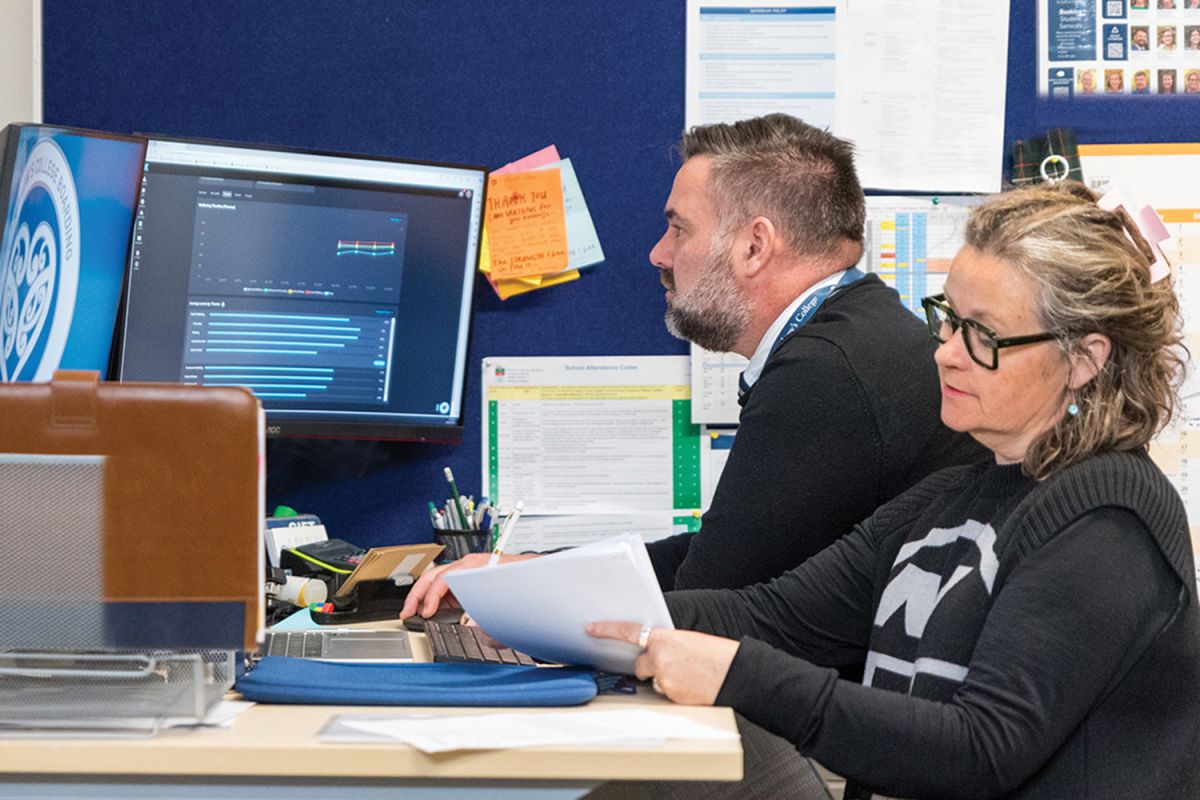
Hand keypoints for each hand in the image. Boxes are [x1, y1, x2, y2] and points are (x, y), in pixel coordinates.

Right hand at [399, 552, 538, 618]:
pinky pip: (444, 584)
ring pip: (435, 578)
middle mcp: (468, 564)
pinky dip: (433, 597)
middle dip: (417, 595)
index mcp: (475, 565)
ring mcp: (466, 569)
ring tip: (412, 612)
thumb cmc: (520, 580)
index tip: (426, 613)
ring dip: (422, 595)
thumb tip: (470, 625)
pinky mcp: (466, 577)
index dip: (432, 596)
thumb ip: (486, 614)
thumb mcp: (504, 600)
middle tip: (407, 613)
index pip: (444, 578)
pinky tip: (429, 610)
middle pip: (433, 575)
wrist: (534, 573)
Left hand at [586, 621, 739, 705]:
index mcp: (665, 638)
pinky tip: (691, 686)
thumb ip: (668, 644)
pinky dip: (674, 691)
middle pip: (640, 665)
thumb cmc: (718, 656)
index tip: (591, 628)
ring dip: (665, 680)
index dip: (607, 629)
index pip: (629, 632)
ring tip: (690, 675)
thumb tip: (656, 652)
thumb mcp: (690, 641)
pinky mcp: (671, 695)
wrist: (737, 674)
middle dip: (651, 666)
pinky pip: (665, 694)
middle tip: (673, 664)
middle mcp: (660, 658)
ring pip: (654, 681)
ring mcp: (664, 679)